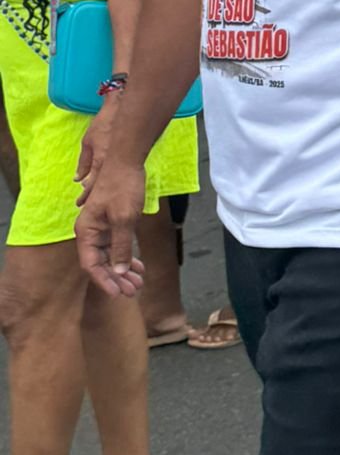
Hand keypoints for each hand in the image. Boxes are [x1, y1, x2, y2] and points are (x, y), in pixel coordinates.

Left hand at [73, 97, 121, 206]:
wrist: (122, 110)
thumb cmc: (103, 124)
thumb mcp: (88, 141)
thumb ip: (84, 162)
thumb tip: (78, 179)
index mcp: (101, 160)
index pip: (92, 185)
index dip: (85, 196)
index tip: (79, 204)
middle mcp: (112, 164)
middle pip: (102, 187)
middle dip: (94, 197)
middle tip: (88, 207)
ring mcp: (121, 161)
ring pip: (111, 182)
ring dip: (104, 191)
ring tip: (98, 200)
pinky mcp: (129, 158)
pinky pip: (119, 174)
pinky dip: (112, 181)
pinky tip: (111, 186)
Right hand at [75, 157, 146, 296]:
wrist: (127, 159)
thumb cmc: (123, 186)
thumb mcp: (124, 218)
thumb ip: (121, 246)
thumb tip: (119, 272)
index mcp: (87, 231)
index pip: (91, 264)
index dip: (104, 281)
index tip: (119, 295)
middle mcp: (90, 231)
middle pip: (101, 263)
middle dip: (117, 279)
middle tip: (133, 292)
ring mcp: (101, 227)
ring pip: (110, 256)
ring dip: (123, 270)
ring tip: (138, 283)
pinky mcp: (112, 222)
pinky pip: (117, 245)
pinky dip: (127, 256)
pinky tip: (138, 266)